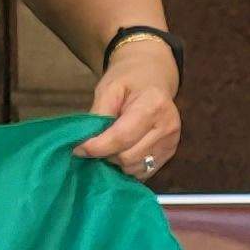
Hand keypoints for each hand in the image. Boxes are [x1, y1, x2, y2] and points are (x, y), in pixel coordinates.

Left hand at [77, 32, 182, 179]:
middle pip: (128, 157)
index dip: (97, 147)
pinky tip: (121, 153)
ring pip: (135, 168)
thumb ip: (99, 115)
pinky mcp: (170, 153)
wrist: (153, 78)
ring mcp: (171, 142)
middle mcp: (168, 127)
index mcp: (154, 105)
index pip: (122, 137)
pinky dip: (127, 167)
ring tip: (108, 148)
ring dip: (116, 163)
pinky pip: (144, 172)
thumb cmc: (128, 80)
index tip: (78, 149)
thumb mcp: (109, 89)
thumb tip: (84, 144)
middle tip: (94, 146)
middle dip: (106, 155)